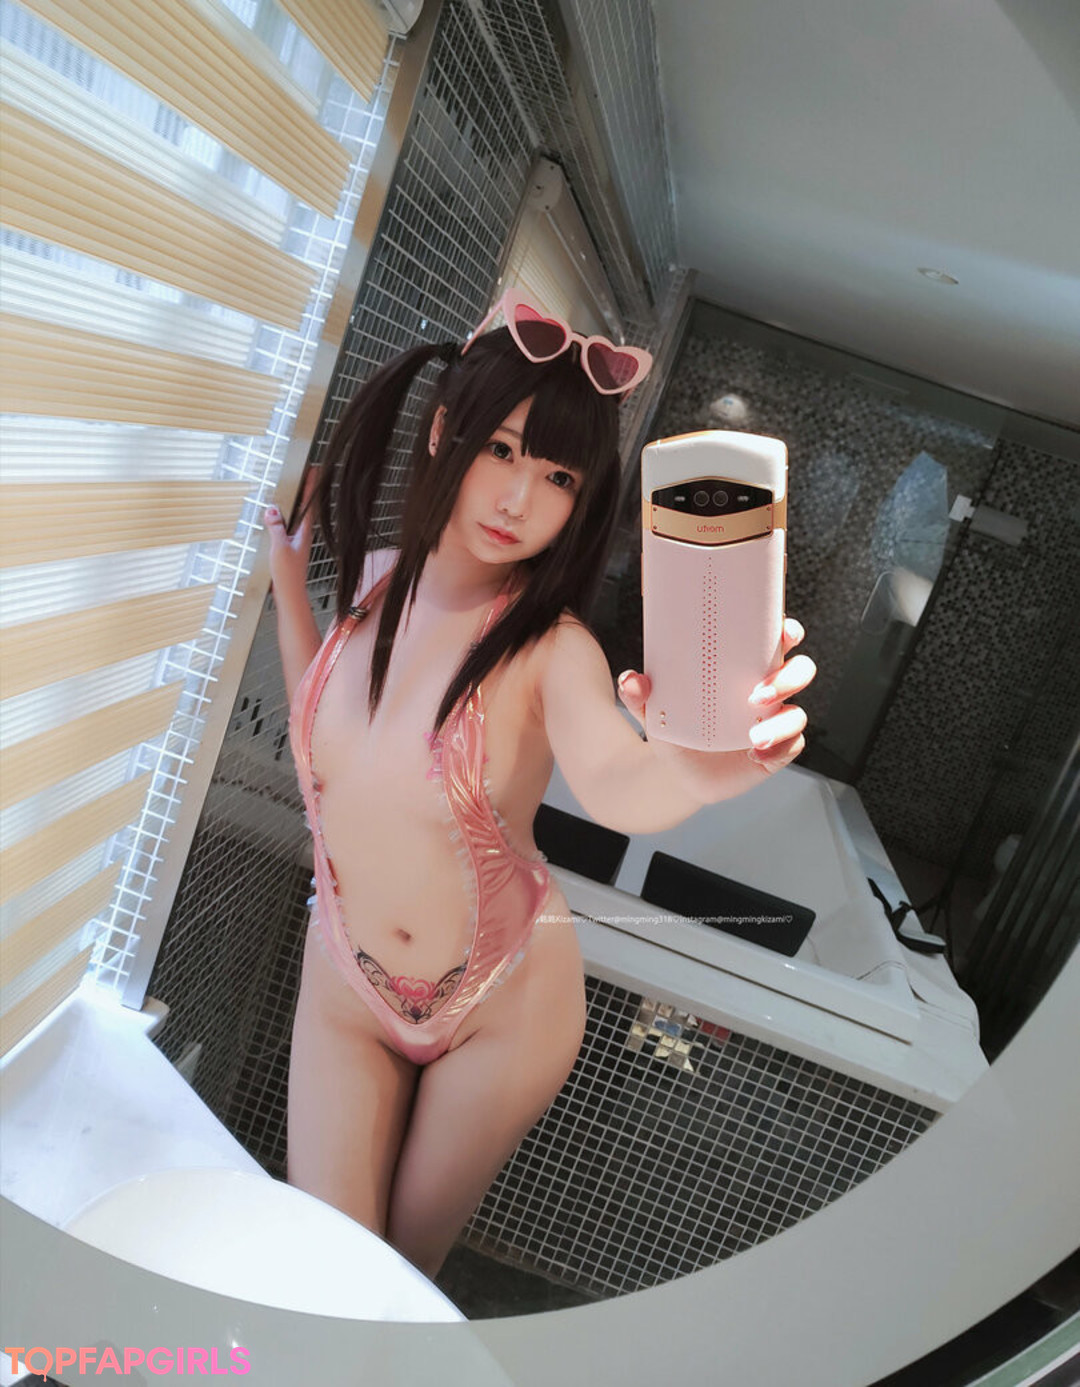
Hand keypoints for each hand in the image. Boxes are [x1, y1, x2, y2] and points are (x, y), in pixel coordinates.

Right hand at [265, 470, 316, 596]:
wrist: (289, 595)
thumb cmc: (288, 575)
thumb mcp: (279, 548)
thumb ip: (275, 527)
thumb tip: (272, 509)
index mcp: (304, 532)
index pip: (309, 504)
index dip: (311, 486)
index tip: (315, 469)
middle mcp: (302, 535)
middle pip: (303, 507)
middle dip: (302, 490)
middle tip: (302, 472)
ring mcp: (296, 541)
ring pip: (294, 517)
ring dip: (291, 503)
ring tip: (288, 488)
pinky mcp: (288, 548)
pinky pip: (286, 527)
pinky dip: (281, 518)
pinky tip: (275, 517)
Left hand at [617, 617, 815, 791]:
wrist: (675, 772)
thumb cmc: (672, 727)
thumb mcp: (652, 708)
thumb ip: (638, 694)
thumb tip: (632, 680)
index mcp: (742, 668)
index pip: (775, 641)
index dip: (787, 632)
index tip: (785, 632)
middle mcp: (764, 690)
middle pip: (800, 671)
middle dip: (790, 677)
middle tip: (757, 695)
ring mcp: (773, 721)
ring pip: (797, 713)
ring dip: (782, 723)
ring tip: (753, 736)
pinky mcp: (776, 751)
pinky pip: (792, 747)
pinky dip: (778, 749)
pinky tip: (755, 754)